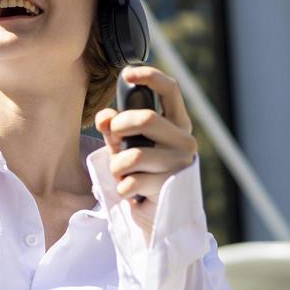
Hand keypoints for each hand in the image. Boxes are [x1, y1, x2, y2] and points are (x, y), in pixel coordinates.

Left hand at [94, 65, 197, 236]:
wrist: (157, 215)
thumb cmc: (142, 172)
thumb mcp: (126, 144)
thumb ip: (114, 127)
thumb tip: (103, 117)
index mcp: (178, 124)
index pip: (171, 89)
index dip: (149, 76)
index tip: (126, 73)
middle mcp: (185, 141)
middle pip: (146, 118)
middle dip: (120, 126)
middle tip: (115, 137)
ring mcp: (179, 165)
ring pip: (134, 155)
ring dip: (118, 165)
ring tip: (123, 173)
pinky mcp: (169, 188)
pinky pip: (130, 182)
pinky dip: (122, 187)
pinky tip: (131, 192)